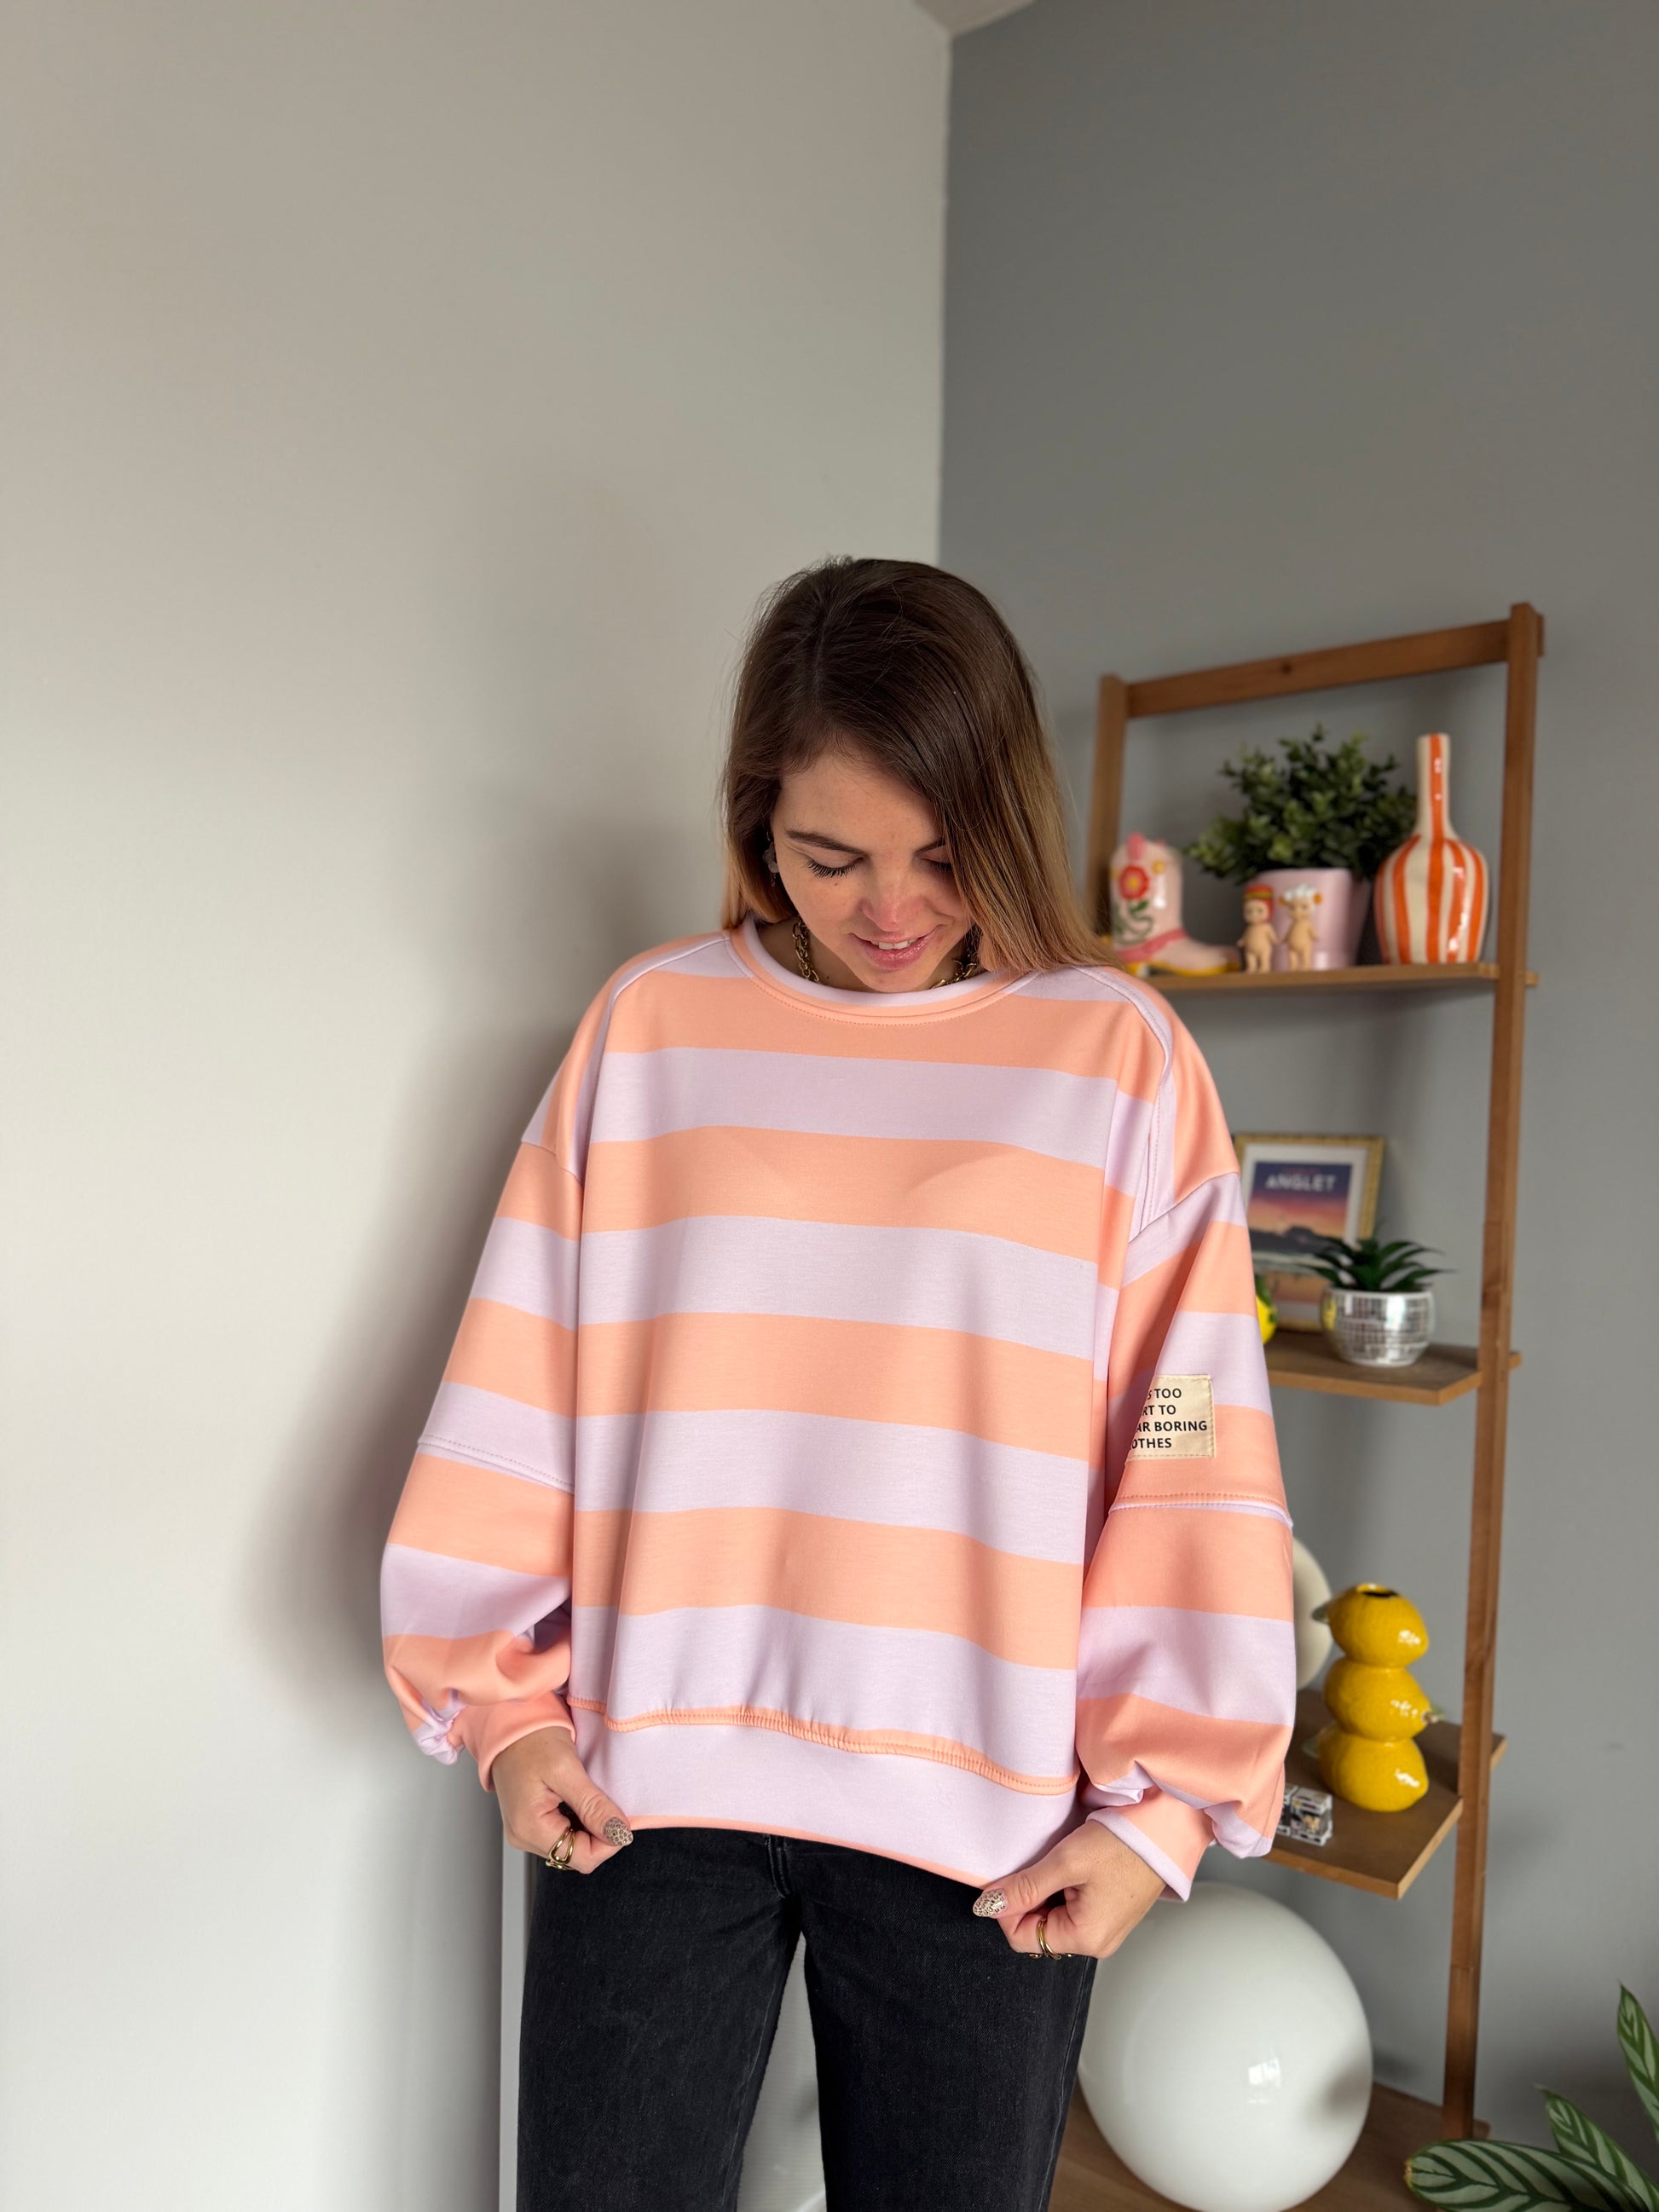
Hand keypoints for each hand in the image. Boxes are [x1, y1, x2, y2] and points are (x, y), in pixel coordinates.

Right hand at [491, 1726, 633, 1874]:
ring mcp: (523, 1832)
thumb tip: (618, 1833)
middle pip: (576, 1855)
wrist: (509, 1723)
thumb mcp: (566, 1769)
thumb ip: (592, 1805)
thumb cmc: (532, 1740)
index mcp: (529, 1828)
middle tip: (605, 1801)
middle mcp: (523, 1837)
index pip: (582, 1858)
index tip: (620, 1816)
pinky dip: (577, 1822)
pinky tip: (579, 1800)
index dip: (608, 1841)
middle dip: (599, 1833)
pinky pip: (561, 1834)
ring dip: (589, 1827)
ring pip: (571, 1846)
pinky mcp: (528, 1824)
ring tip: (590, 1797)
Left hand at [973, 1819, 1164, 1957]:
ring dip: (1045, 1891)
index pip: (1022, 1938)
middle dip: (1029, 1898)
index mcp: (1086, 1939)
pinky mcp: (1109, 1914)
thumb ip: (1025, 1887)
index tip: (1010, 1877)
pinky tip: (1072, 1868)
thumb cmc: (1122, 1845)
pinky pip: (1071, 1910)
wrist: (1163, 1831)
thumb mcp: (1066, 1862)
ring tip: (1059, 1864)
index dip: (1007, 1908)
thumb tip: (988, 1906)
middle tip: (1040, 1864)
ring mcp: (1104, 1930)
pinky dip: (1062, 1889)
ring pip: (1053, 1918)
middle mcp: (1096, 1943)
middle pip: (1038, 1930)